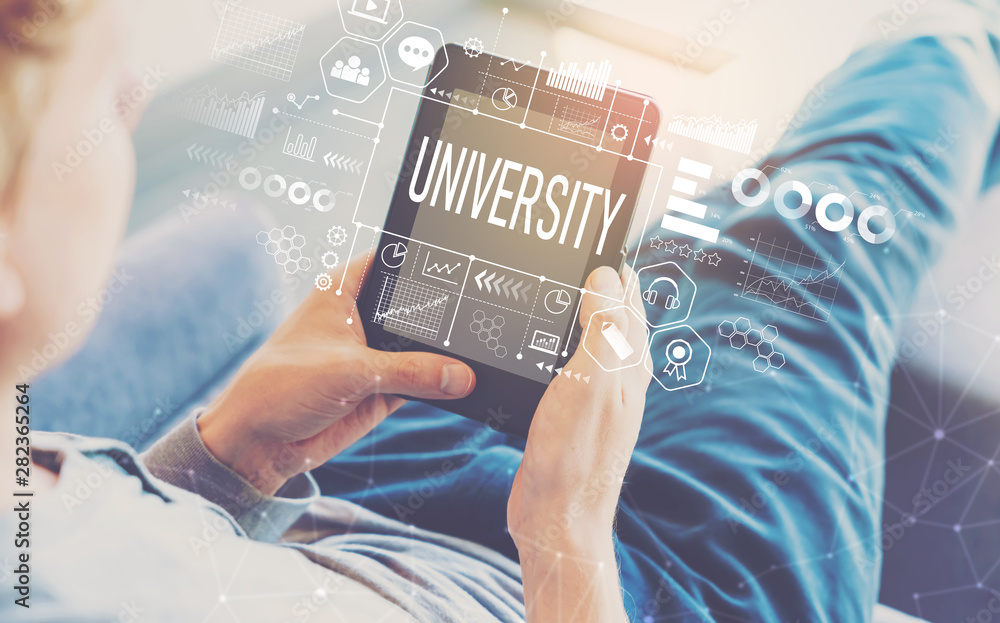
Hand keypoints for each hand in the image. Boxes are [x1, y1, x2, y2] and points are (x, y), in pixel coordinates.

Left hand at [198, 256, 475, 494]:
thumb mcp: (350, 371)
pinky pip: (423, 383)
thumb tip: (461, 376)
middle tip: (485, 319)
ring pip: (424, 349)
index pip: (395, 263)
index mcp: (344, 290)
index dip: (427, 263)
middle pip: (417, 308)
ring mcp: (375, 355)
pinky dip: (441, 387)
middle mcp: (362, 318)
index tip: (467, 270)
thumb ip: (411, 371)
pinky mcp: (382, 389)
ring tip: (483, 356)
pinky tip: (466, 386)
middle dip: (446, 316)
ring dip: (446, 357)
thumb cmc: (282, 386)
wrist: (257, 444)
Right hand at [508, 265, 650, 552]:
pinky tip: (537, 341)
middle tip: (571, 253)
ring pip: (589, 336)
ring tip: (554, 285)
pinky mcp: (570, 410)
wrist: (557, 517)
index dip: (611, 264)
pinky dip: (557, 341)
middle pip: (612, 313)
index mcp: (630, 362)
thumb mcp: (592, 380)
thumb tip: (606, 276)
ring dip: (577, 309)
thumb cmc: (576, 453)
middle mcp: (619, 375)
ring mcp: (595, 393)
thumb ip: (604, 327)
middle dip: (597, 281)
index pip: (627, 296)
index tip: (592, 235)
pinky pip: (568, 361)